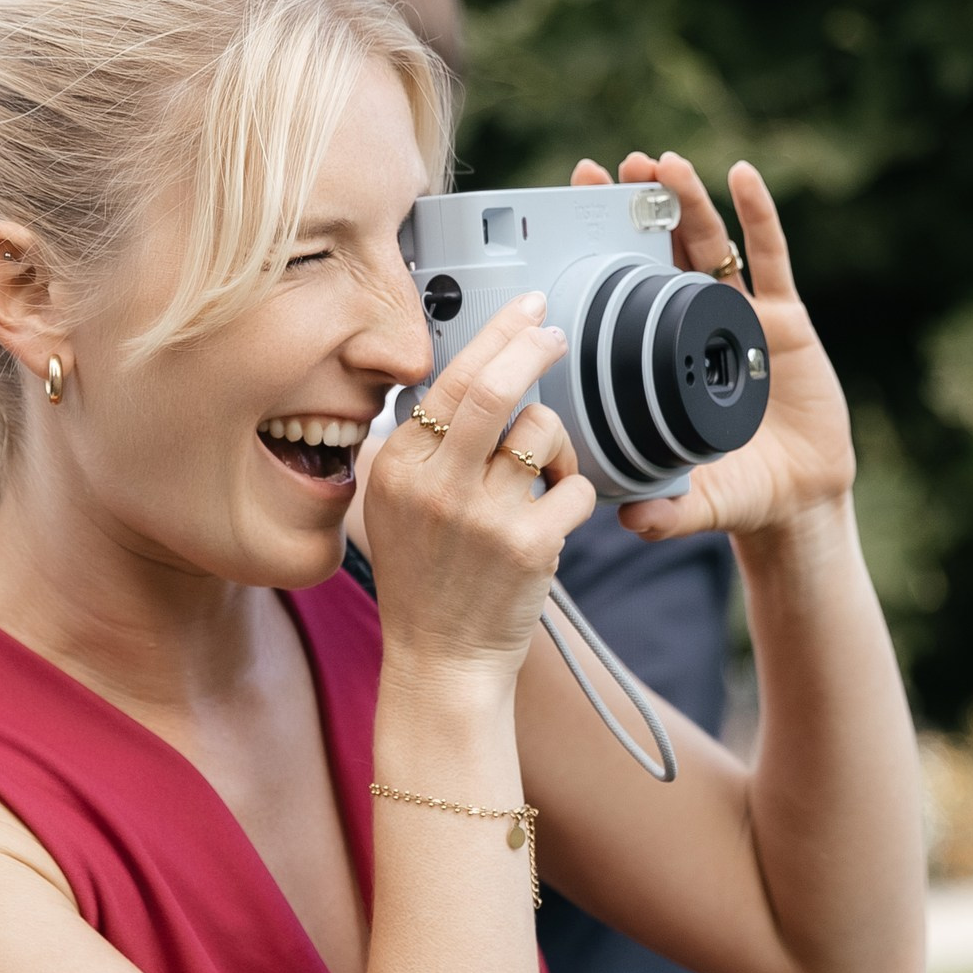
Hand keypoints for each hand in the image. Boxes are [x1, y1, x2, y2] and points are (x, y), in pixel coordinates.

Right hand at [359, 293, 597, 680]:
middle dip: (534, 346)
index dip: (497, 335)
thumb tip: (472, 372)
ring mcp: (483, 517)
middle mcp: (436, 487)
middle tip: (556, 335)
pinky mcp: (528, 546)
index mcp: (399, 467)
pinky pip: (574, 487)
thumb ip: (424, 445)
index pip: (451, 379)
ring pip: (544, 432)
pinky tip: (554, 515)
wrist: (441, 661)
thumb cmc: (426, 578)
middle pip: (494, 388)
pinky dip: (574, 492)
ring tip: (544, 475)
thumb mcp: (398, 503)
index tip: (527, 311)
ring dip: (558, 444)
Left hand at [569, 152, 854, 540]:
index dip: (598, 252)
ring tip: (662, 163)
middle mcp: (695, 329)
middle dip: (637, 208)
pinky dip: (759, 214)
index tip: (567, 212)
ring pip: (709, 246)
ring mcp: (741, 320)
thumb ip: (665, 511)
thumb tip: (628, 522)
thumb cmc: (734, 495)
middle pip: (661, 255)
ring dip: (685, 201)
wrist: (797, 503)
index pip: (622, 293)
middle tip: (609, 169)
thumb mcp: (693, 503)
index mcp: (661, 358)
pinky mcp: (785, 321)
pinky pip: (771, 258)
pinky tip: (742, 176)